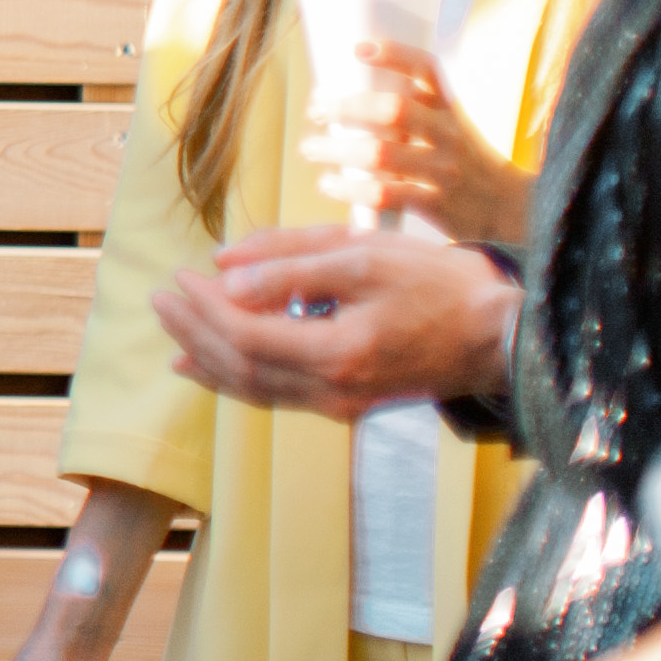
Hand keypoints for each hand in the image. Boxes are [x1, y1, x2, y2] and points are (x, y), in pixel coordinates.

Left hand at [155, 227, 516, 420]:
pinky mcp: (346, 403)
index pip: (247, 337)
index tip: (180, 276)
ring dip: (206, 357)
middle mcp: (334, 391)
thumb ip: (291, 263)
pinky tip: (206, 363)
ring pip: (253, 389)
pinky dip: (234, 376)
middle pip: (240, 367)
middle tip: (160, 296)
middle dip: (193, 331)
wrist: (500, 336)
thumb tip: (224, 270)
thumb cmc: (438, 286)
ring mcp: (340, 404)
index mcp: (340, 353)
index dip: (205, 309)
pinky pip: (274, 394)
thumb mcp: (365, 255)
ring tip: (169, 329)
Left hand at [301, 38, 529, 247]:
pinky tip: (329, 183)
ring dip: (337, 149)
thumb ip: (409, 111)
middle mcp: (449, 134)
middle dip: (348, 107)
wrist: (507, 209)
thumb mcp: (447, 127)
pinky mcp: (435, 203)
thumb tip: (339, 96)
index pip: (426, 70)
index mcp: (450, 107)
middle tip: (317, 109)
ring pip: (381, 154)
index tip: (356, 49)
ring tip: (311, 147)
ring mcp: (443, 169)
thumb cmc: (460, 161)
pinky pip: (384, 194)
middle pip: (395, 110)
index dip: (394, 55)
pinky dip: (349, 188)